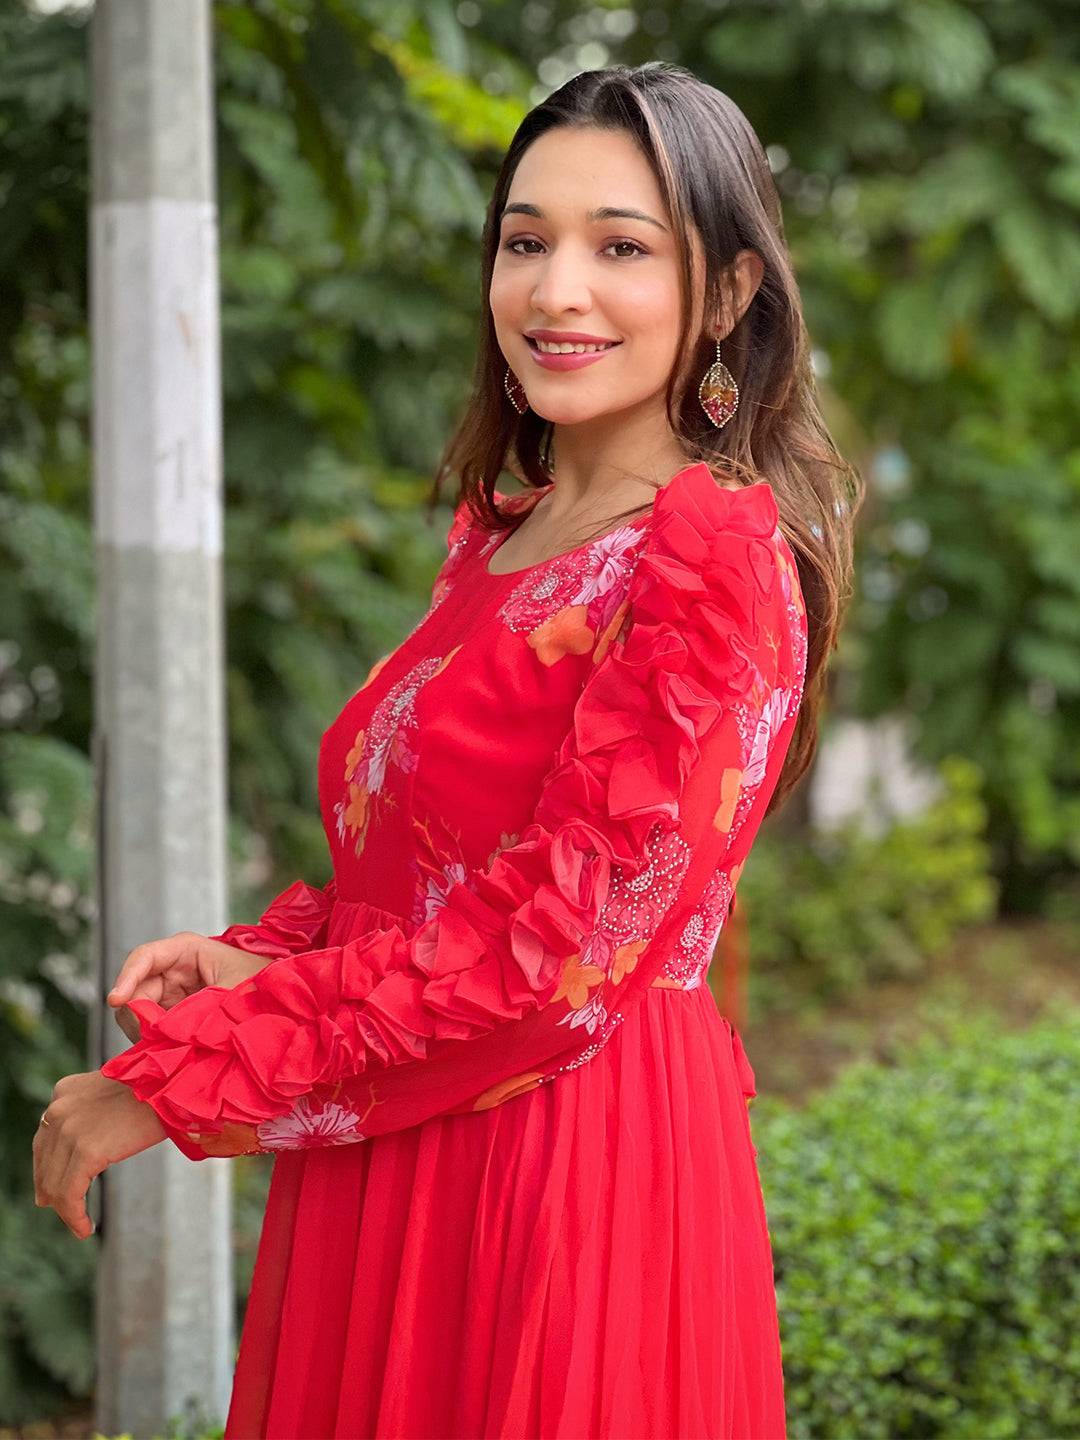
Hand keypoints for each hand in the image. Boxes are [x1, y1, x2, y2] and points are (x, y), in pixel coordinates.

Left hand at [32, 1070, 167, 1239]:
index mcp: (64, 1091)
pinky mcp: (86, 1151)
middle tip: (68, 1214)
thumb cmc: (155, 1092)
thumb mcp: (110, 1098)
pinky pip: (70, 1195)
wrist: (173, 1084)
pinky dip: (75, 1217)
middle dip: (53, 1192)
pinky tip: (86, 1229)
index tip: (51, 1193)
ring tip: (80, 1225)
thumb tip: (72, 1161)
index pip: (44, 1140)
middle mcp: (59, 1109)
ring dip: (66, 1210)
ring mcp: (69, 1129)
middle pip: (45, 1163)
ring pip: (54, 1184)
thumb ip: (87, 1120)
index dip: (46, 1170)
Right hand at [107, 933, 269, 1041]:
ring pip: (141, 1012)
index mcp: (188, 950)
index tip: (116, 1001)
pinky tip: (171, 1051)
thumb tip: (159, 1029)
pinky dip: (156, 1041)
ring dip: (147, 1031)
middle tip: (151, 1039)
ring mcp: (174, 992)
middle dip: (138, 1014)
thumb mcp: (231, 994)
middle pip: (137, 989)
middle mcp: (176, 969)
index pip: (145, 957)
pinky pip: (154, 1027)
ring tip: (169, 1046)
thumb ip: (194, 1008)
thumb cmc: (264, 985)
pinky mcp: (176, 1014)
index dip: (127, 978)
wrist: (286, 1004)